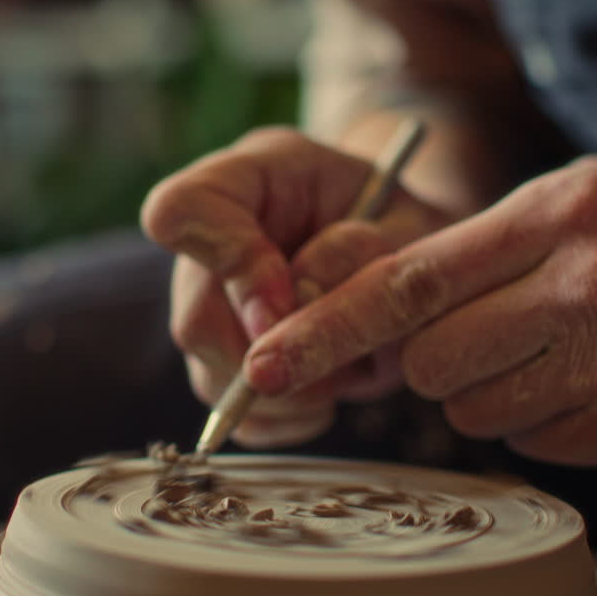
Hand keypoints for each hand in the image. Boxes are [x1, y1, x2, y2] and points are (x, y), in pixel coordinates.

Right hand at [141, 128, 451, 446]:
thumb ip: (362, 249)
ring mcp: (213, 308)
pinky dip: (295, 416)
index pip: (183, 209)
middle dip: (274, 351)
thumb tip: (296, 298)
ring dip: (292, 388)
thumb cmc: (411, 225)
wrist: (413, 249)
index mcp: (253, 178)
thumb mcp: (412, 223)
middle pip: (194, 318)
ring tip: (352, 363)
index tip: (290, 297)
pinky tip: (334, 384)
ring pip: (212, 375)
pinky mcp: (229, 365)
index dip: (229, 263)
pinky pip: (243, 417)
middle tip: (342, 351)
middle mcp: (215, 244)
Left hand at [244, 156, 596, 468]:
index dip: (328, 325)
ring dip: (495, 389)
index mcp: (560, 216)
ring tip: (568, 348)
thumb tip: (392, 315)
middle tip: (494, 332)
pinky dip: (547, 419)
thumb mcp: (594, 200)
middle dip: (435, 360)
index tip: (266, 362)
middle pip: (429, 362)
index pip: (411, 281)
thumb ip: (491, 251)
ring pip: (474, 409)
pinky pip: (532, 442)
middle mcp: (581, 291)